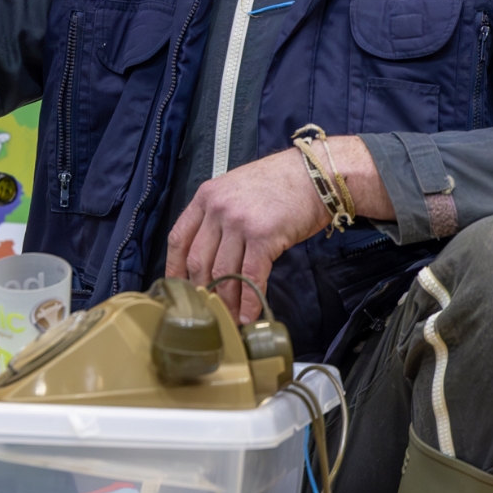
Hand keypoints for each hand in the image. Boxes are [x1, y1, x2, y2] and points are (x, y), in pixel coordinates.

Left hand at [165, 150, 333, 322]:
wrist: (318, 174)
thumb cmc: (281, 183)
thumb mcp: (236, 189)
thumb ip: (218, 216)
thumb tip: (210, 254)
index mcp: (206, 197)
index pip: (178, 239)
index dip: (175, 268)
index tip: (179, 288)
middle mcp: (218, 209)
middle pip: (198, 261)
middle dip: (202, 291)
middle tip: (208, 309)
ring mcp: (240, 222)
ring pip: (223, 272)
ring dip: (227, 301)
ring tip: (230, 317)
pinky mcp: (264, 236)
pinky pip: (250, 275)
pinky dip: (249, 300)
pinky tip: (249, 314)